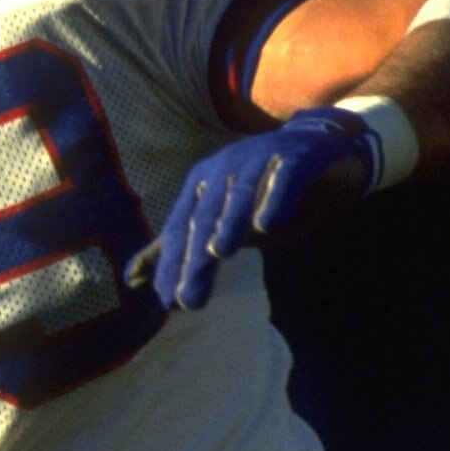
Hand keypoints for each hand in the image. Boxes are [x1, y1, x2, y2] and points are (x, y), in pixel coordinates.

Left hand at [125, 107, 385, 310]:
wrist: (317, 149)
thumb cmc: (262, 190)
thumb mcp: (219, 220)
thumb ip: (179, 247)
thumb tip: (131, 279)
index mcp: (202, 183)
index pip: (181, 227)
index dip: (172, 263)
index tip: (167, 301)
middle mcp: (224, 168)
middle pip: (205, 216)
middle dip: (194, 257)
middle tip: (188, 298)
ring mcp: (259, 159)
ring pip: (239, 195)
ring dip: (228, 224)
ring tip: (219, 253)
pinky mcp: (295, 158)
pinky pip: (284, 180)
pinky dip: (276, 200)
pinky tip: (269, 225)